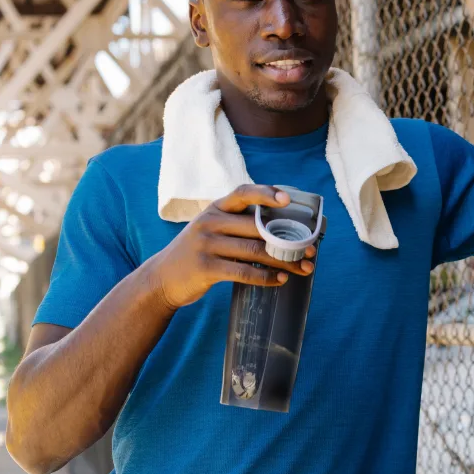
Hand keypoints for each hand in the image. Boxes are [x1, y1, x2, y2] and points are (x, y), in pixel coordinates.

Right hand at [146, 185, 316, 309]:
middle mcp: (210, 222)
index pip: (242, 193)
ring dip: (284, 261)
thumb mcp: (211, 229)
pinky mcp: (205, 268)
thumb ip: (238, 224)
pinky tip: (280, 280)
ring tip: (304, 267)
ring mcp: (206, 245)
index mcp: (215, 208)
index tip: (287, 200)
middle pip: (258, 228)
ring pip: (255, 251)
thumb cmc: (199, 252)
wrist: (161, 279)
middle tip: (311, 250)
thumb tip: (285, 230)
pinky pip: (243, 272)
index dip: (266, 194)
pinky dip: (266, 277)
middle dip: (289, 240)